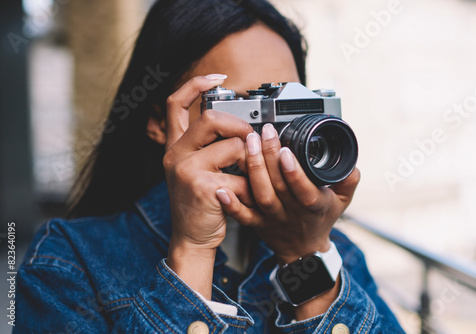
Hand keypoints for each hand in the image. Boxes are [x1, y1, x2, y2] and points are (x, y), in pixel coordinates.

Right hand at [162, 74, 253, 297]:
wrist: (192, 238)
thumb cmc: (200, 204)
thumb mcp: (195, 171)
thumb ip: (209, 148)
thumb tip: (243, 129)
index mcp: (174, 147)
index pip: (175, 104)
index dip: (195, 85)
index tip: (217, 78)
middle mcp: (175, 155)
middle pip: (210, 119)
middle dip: (239, 127)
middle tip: (250, 141)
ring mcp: (186, 170)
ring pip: (233, 146)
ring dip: (250, 162)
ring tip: (248, 178)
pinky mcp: (203, 187)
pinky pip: (241, 176)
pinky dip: (250, 187)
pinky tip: (245, 197)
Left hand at [216, 123, 360, 263]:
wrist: (304, 250)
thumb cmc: (321, 219)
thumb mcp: (343, 201)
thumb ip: (348, 180)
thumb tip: (351, 163)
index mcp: (313, 205)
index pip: (304, 189)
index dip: (294, 171)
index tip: (286, 150)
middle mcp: (291, 212)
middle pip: (278, 186)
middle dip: (269, 157)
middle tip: (264, 133)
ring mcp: (272, 218)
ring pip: (260, 195)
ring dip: (252, 169)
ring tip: (248, 144)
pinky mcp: (256, 223)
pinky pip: (242, 216)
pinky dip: (231, 204)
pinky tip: (221, 188)